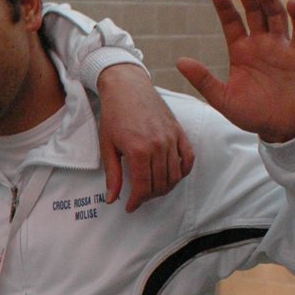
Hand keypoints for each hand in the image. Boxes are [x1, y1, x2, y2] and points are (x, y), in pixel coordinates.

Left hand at [96, 65, 194, 211]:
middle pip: (160, 184)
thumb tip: (111, 199)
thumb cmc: (114, 115)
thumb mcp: (107, 146)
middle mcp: (158, 146)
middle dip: (149, 196)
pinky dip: (183, 171)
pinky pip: (188, 158)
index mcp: (138, 150)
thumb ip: (112, 175)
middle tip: (139, 197)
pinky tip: (172, 176)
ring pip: (175, 175)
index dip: (137, 201)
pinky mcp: (179, 132)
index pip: (143, 187)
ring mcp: (171, 138)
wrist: (127, 88)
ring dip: (165, 187)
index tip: (130, 207)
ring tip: (152, 189)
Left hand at [176, 0, 294, 144]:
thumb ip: (203, 80)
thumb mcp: (222, 99)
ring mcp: (280, 47)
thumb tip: (179, 61)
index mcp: (240, 51)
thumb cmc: (251, 113)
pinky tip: (292, 2)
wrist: (280, 127)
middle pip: (254, 12)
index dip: (225, 8)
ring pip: (276, 16)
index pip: (232, 23)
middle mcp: (260, 44)